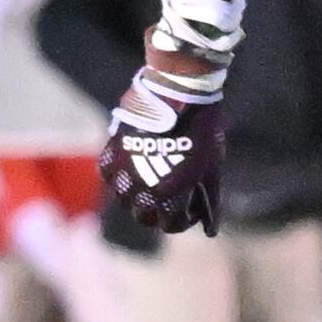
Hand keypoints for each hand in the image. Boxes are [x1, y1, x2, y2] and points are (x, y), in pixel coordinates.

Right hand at [104, 56, 225, 234]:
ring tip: (152, 185)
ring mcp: (123, 169)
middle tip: (171, 201)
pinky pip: (109, 176)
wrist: (178, 92)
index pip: (170, 224)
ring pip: (123, 200)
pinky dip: (120, 179)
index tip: (190, 211)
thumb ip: (209, 199)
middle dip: (160, 213)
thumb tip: (210, 229)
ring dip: (137, 198)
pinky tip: (133, 171)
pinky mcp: (112, 151)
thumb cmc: (202, 129)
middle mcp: (141, 187)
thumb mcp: (212, 167)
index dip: (183, 221)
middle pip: (144, 216)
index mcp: (169, 194)